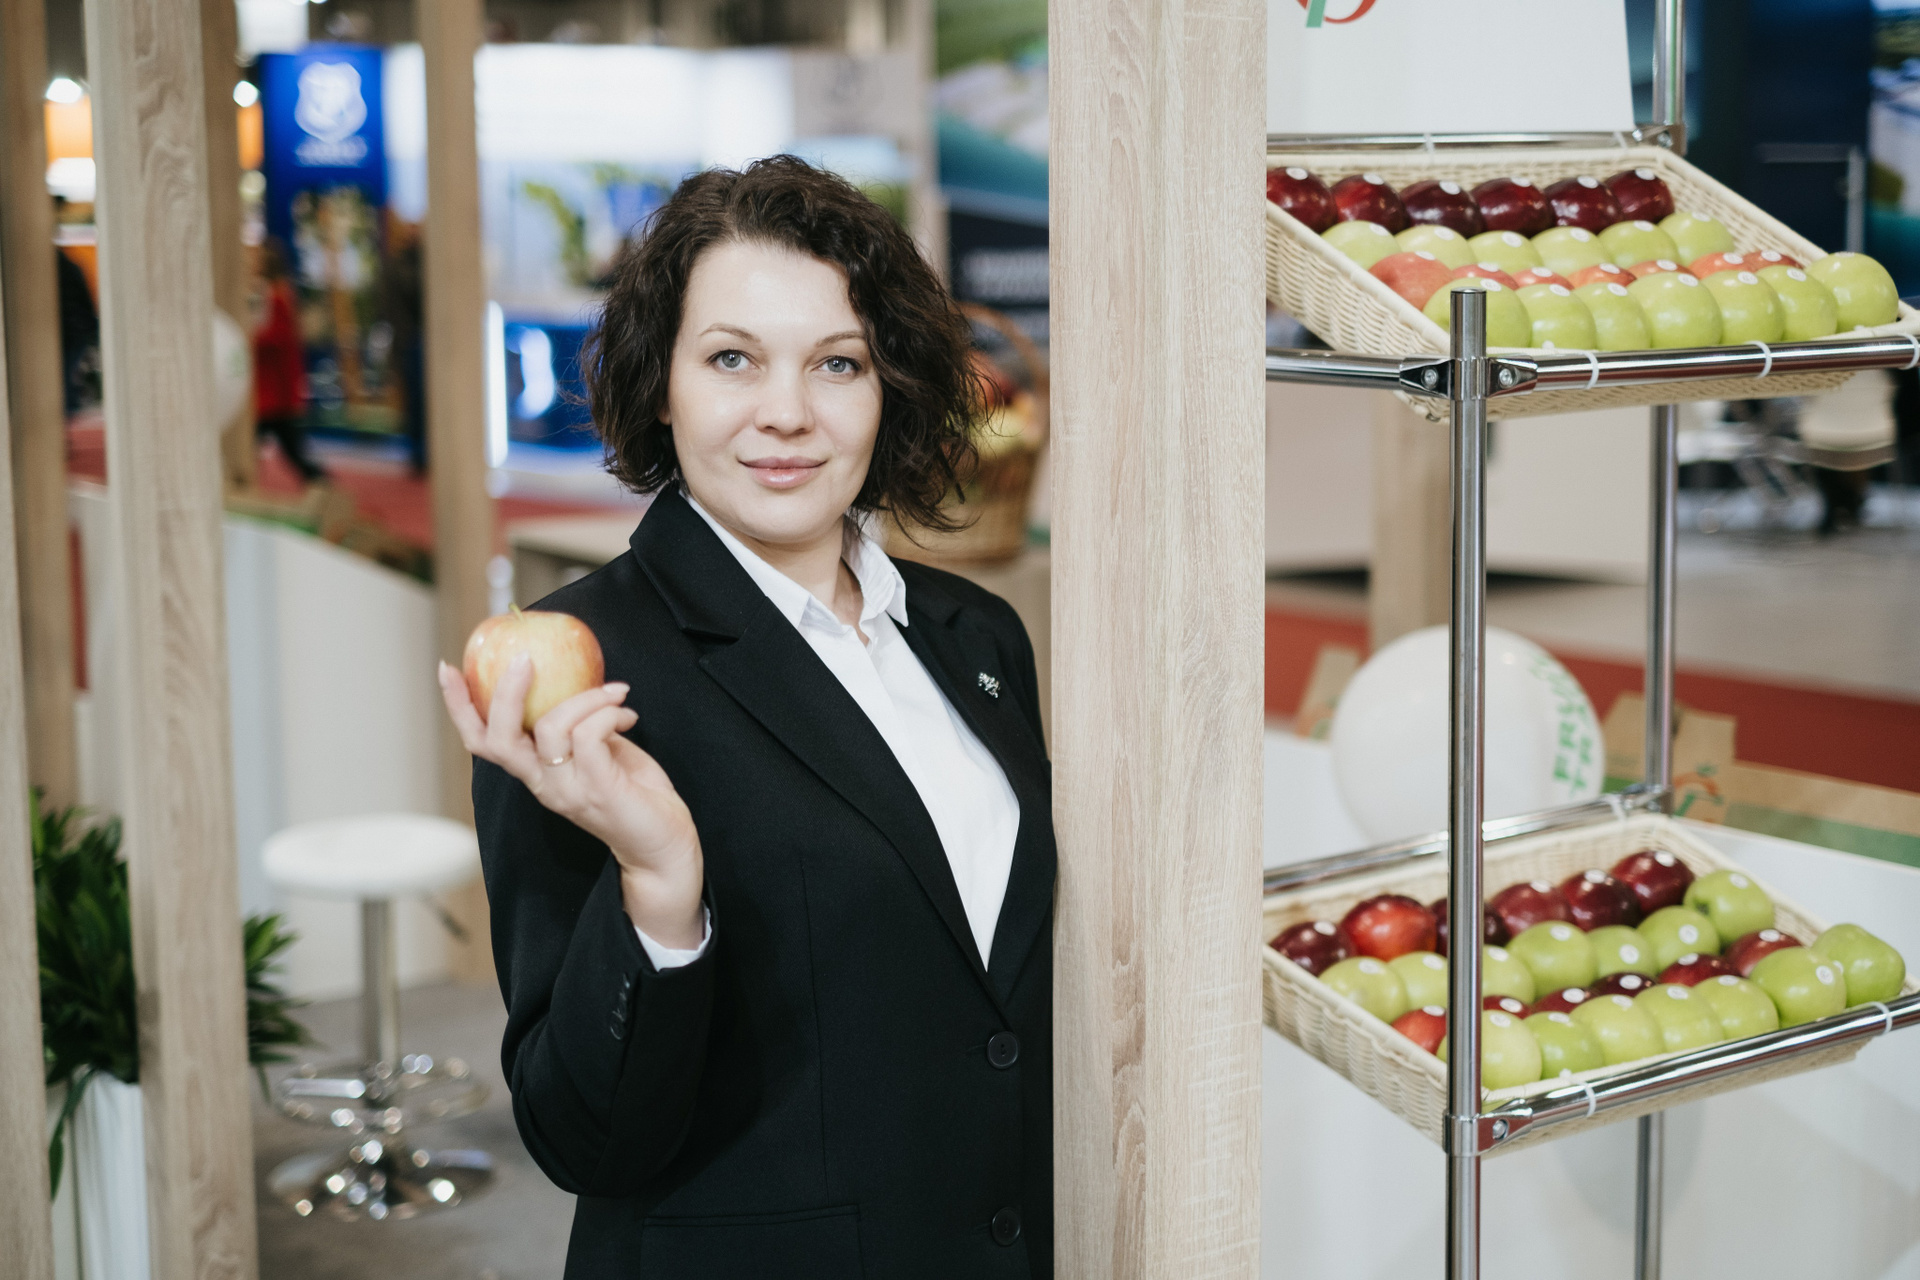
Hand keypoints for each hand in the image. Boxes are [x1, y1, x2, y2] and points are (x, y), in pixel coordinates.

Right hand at [438, 657, 704, 948]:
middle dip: (504, 693)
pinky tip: (627, 714)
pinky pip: (588, 735)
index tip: (448, 669)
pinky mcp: (597, 789)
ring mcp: (567, 790)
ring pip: (549, 727)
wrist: (664, 847)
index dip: (460, 707)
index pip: (483, 743)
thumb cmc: (636, 795)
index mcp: (537, 773)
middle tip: (525, 659)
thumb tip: (581, 679)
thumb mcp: (601, 751)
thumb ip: (582, 725)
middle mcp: (543, 785)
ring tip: (616, 692)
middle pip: (498, 739)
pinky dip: (606, 713)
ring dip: (585, 696)